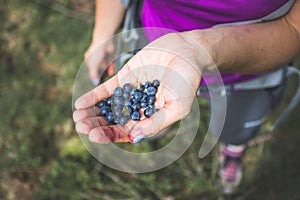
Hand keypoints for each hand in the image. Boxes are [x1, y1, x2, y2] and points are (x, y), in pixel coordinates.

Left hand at [74, 33, 208, 143]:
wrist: (187, 52)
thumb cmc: (187, 81)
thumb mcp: (178, 106)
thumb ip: (157, 122)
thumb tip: (135, 137)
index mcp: (149, 118)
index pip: (126, 131)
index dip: (110, 135)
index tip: (95, 136)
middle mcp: (137, 108)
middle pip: (113, 120)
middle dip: (96, 125)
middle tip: (80, 126)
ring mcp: (130, 92)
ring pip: (107, 106)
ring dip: (92, 113)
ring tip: (77, 117)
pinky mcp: (125, 77)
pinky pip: (107, 89)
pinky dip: (94, 96)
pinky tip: (80, 103)